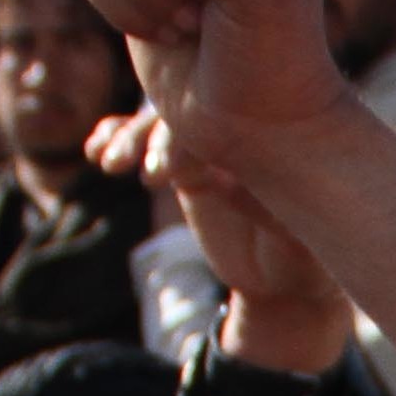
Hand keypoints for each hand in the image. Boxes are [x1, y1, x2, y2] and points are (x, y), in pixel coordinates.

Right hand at [91, 104, 354, 368]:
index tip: (167, 174)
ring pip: (159, 124)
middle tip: (137, 170)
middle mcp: (237, 133)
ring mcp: (206, 145)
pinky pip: (143, 142)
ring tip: (108, 163)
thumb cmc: (300, 262)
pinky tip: (95, 151)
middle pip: (184, 113)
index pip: (221, 120)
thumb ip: (263, 207)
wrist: (282, 282)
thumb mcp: (292, 240)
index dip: (186, 140)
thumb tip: (227, 182)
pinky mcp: (182, 164)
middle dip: (152, 136)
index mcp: (268, 140)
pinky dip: (115, 137)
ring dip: (128, 137)